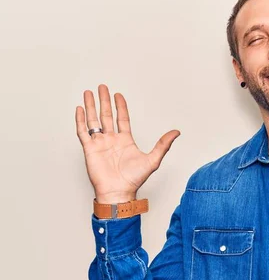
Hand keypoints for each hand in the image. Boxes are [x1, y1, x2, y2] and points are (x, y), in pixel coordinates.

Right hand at [75, 84, 180, 202]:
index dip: (120, 106)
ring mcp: (100, 143)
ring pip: (94, 120)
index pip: (122, 118)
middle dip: (104, 101)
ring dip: (91, 106)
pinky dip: (81, 120)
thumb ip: (163, 144)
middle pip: (107, 115)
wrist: (119, 192)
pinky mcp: (90, 149)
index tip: (118, 95)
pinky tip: (80, 109)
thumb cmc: (134, 180)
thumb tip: (176, 132)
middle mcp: (112, 140)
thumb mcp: (153, 159)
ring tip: (89, 92)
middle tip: (102, 87)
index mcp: (125, 140)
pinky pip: (83, 132)